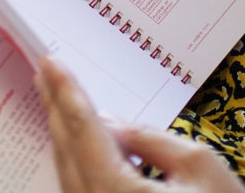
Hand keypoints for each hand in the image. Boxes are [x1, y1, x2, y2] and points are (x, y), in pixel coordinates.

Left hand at [34, 56, 244, 192]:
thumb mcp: (199, 165)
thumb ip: (149, 138)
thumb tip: (108, 122)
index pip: (85, 132)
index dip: (67, 93)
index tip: (53, 63)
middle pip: (68, 152)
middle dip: (56, 108)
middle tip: (46, 72)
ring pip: (68, 173)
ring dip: (61, 133)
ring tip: (54, 97)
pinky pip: (79, 188)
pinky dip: (74, 159)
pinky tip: (73, 141)